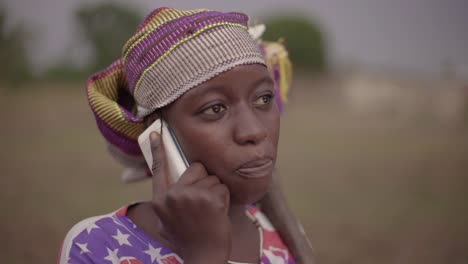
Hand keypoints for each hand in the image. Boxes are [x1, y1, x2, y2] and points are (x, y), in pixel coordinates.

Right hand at [149, 131, 230, 262]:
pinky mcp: (210, 199)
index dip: (158, 150)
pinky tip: (218, 214)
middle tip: (203, 203)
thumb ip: (166, 202)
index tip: (156, 133)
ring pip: (212, 178)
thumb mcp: (166, 222)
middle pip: (196, 168)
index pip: (159, 169)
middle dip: (204, 181)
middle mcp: (173, 195)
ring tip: (210, 212)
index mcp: (161, 200)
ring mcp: (191, 196)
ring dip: (215, 192)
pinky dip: (224, 199)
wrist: (203, 257)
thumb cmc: (187, 240)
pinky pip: (222, 187)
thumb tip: (170, 187)